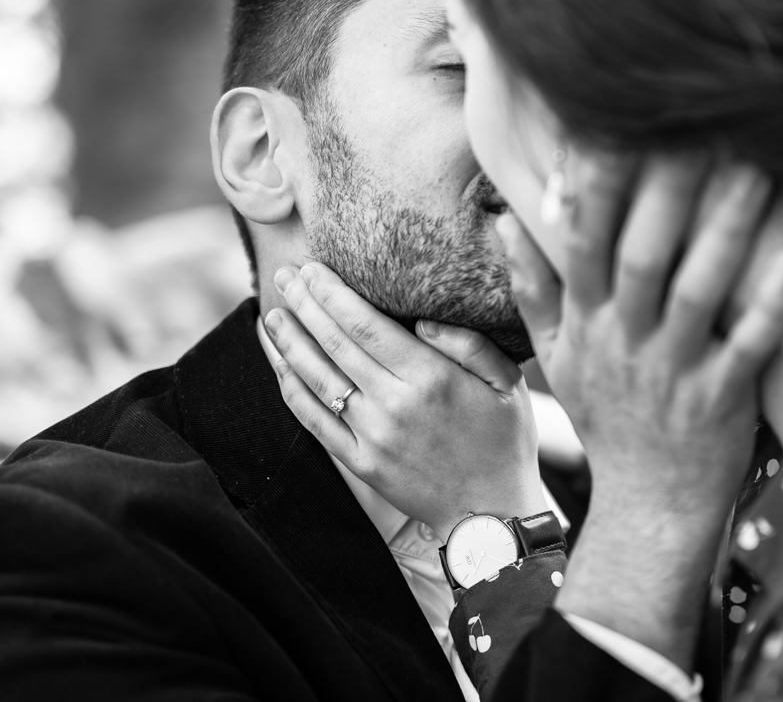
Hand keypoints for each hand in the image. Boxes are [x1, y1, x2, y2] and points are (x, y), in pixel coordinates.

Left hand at [264, 262, 544, 540]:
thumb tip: (423, 319)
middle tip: (285, 274)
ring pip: (316, 378)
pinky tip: (279, 363)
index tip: (313, 268)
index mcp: (431, 379)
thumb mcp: (510, 383)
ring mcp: (372, 436)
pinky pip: (313, 420)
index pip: (367, 325)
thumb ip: (471, 344)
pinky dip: (291, 387)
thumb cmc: (505, 441)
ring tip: (272, 312)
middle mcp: (394, 405)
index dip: (333, 293)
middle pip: (335, 344)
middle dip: (305, 304)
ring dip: (289, 342)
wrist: (490, 515)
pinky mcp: (359, 463)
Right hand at [500, 152, 782, 665]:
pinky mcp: (724, 397)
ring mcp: (675, 370)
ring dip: (726, 227)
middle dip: (667, 186)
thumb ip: (533, 288)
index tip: (612, 119)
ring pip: (698, 289)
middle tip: (702, 120)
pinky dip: (773, 301)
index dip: (593, 180)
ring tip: (758, 167)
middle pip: (641, 252)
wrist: (650, 507)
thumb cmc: (609, 418)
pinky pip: (750, 344)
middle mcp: (625, 340)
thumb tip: (505, 219)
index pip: (580, 240)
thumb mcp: (555, 357)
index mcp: (586, 322)